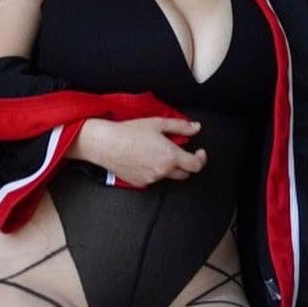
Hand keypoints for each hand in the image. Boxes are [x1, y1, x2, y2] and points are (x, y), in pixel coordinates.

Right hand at [76, 116, 206, 185]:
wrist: (106, 144)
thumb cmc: (130, 132)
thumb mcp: (158, 123)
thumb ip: (180, 126)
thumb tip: (195, 127)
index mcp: (170, 156)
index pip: (196, 165)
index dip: (201, 159)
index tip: (199, 153)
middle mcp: (163, 170)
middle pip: (184, 174)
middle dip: (185, 164)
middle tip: (177, 152)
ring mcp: (151, 179)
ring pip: (167, 176)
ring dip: (167, 167)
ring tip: (154, 152)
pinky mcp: (140, 183)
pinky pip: (153, 179)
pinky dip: (153, 171)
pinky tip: (143, 159)